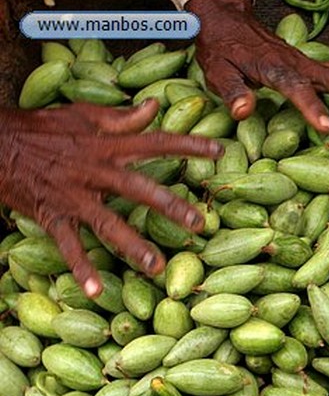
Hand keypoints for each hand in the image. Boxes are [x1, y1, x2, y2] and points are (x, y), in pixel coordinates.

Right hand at [0, 100, 221, 296]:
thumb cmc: (41, 129)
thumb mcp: (82, 115)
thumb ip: (121, 116)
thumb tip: (154, 105)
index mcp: (106, 146)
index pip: (154, 142)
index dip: (187, 145)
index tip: (219, 153)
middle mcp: (94, 172)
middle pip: (138, 189)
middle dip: (169, 206)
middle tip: (198, 224)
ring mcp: (74, 196)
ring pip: (108, 223)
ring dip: (132, 247)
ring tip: (156, 267)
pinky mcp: (52, 215)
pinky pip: (69, 246)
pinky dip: (81, 269)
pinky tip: (96, 291)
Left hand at [187, 0, 328, 131]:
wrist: (228, 20)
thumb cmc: (222, 50)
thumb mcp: (217, 71)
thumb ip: (232, 91)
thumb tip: (243, 112)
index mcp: (274, 68)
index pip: (297, 89)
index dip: (312, 107)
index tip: (328, 127)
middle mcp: (298, 64)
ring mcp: (308, 62)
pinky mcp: (313, 64)